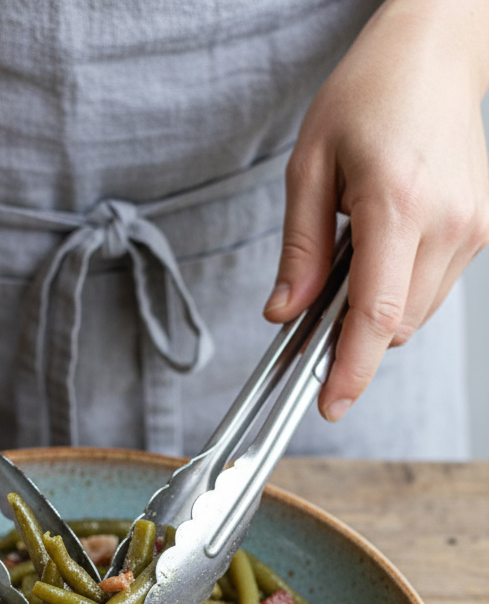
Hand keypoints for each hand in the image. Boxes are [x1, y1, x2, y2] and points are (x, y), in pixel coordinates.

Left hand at [263, 0, 488, 420]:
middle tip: (318, 302)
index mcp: (397, 203)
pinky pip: (434, 288)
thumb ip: (298, 250)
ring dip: (379, 310)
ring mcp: (472, 228)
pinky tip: (386, 245)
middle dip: (354, 334)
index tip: (331, 404)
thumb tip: (282, 315)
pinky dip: (402, 287)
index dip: (351, 370)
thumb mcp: (309, 166)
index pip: (377, 315)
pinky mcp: (482, 230)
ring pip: (417, 314)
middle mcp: (446, 222)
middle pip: (396, 326)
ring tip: (357, 252)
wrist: (436, 53)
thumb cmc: (370, 94)